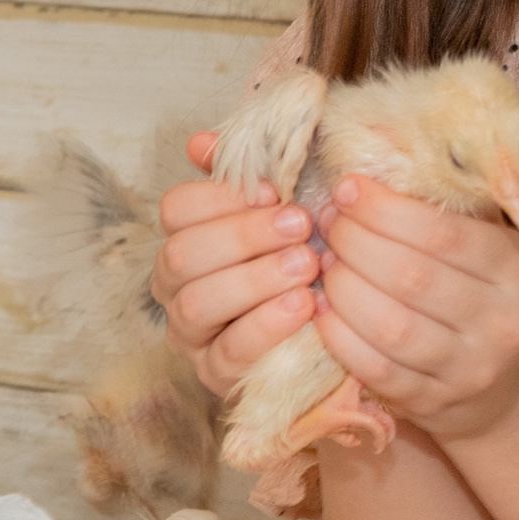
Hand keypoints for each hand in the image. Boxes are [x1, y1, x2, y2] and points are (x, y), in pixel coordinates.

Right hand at [153, 129, 322, 399]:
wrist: (343, 333)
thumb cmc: (306, 260)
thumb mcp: (285, 212)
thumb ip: (249, 176)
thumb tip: (201, 142)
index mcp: (187, 238)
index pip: (175, 209)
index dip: (219, 197)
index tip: (274, 191)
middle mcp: (176, 286)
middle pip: (181, 254)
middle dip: (242, 237)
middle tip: (299, 227)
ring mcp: (191, 335)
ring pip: (197, 303)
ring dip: (254, 280)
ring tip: (306, 266)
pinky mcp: (216, 376)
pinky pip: (228, 352)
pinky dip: (266, 326)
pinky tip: (304, 306)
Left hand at [312, 174, 518, 440]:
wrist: (504, 387)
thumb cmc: (477, 296)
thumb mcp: (483, 246)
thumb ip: (443, 206)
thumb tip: (374, 148)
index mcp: (516, 267)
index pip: (443, 233)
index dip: (384, 209)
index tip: (346, 190)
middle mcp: (503, 318)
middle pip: (411, 276)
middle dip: (354, 244)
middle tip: (324, 227)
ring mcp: (471, 367)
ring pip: (391, 325)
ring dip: (342, 289)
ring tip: (320, 266)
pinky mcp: (435, 403)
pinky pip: (376, 369)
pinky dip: (339, 337)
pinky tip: (320, 311)